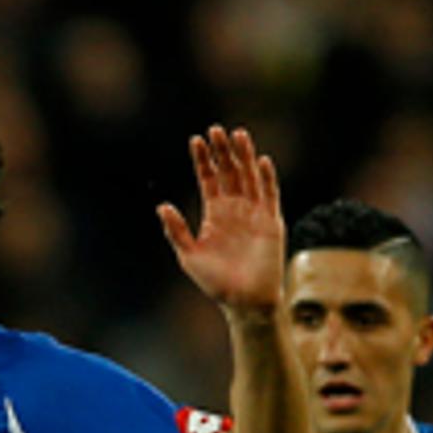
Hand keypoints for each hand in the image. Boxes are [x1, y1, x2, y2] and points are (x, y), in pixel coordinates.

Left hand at [157, 126, 285, 317]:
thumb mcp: (188, 256)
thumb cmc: (216, 283)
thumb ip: (176, 231)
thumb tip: (161, 206)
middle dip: (222, 151)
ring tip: (237, 135)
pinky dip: (267, 177)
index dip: (203, 160)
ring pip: (249, 177)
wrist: (244, 302)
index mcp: (215, 214)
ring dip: (244, 156)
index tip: (196, 140)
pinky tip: (260, 161)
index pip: (209, 179)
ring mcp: (255, 213)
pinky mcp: (272, 221)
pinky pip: (270, 194)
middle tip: (215, 130)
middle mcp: (235, 209)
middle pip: (229, 172)